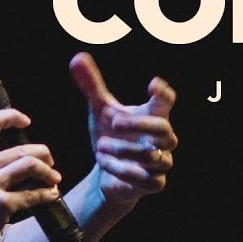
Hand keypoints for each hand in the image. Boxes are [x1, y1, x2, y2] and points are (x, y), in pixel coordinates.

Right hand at [0, 108, 60, 241]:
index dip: (13, 116)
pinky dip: (47, 194)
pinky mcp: (2, 204)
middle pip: (24, 149)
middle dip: (44, 154)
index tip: (26, 122)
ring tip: (54, 178)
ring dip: (49, 172)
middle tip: (50, 161)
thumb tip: (7, 155)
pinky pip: (33, 194)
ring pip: (32, 166)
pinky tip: (51, 195)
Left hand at [69, 52, 177, 209]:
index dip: (163, 93)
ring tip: (100, 147)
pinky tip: (104, 163)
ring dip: (122, 151)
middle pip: (164, 130)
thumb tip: (76, 58)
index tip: (153, 84)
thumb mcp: (99, 110)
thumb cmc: (111, 135)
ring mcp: (160, 162)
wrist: (108, 171)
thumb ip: (92, 85)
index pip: (165, 102)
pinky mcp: (154, 183)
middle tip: (113, 121)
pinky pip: (146, 179)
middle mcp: (161, 139)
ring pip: (151, 157)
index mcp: (152, 116)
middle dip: (138, 126)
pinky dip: (122, 170)